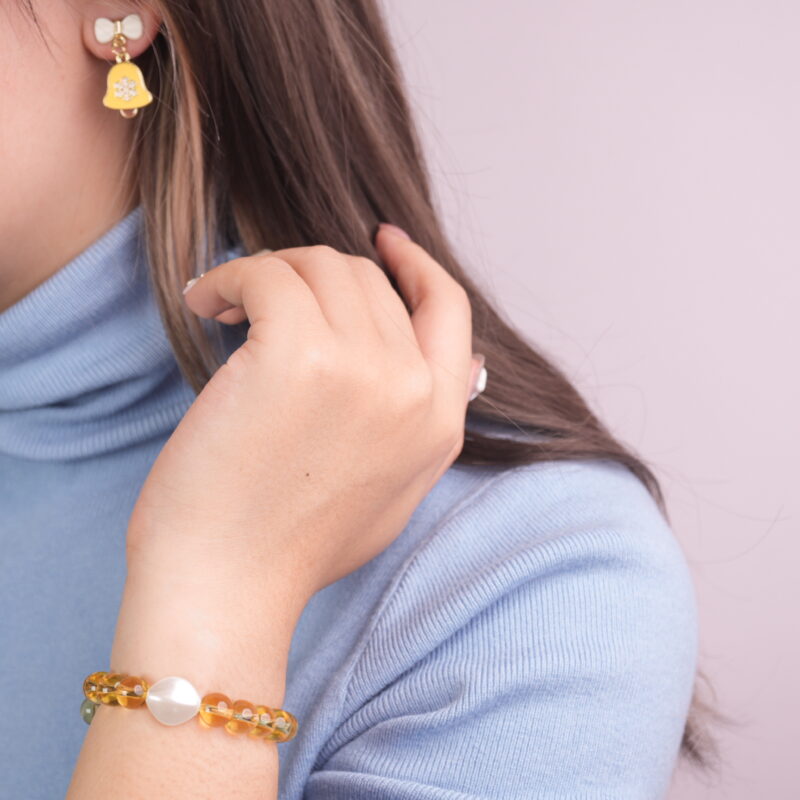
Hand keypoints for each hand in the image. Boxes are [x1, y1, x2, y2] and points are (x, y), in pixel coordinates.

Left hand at [127, 226, 479, 609]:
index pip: (448, 309)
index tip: (380, 241)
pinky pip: (268, 275)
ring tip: (226, 303)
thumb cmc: (289, 545)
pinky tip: (204, 302)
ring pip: (321, 265)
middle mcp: (414, 390)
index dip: (416, 264)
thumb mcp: (392, 491)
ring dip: (268, 272)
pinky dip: (231, 277)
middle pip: (370, 280)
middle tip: (262, 297)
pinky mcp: (298, 355)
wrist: (226, 590)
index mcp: (440, 424)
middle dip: (312, 275)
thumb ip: (423, 425)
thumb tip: (447, 365)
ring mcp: (363, 370)